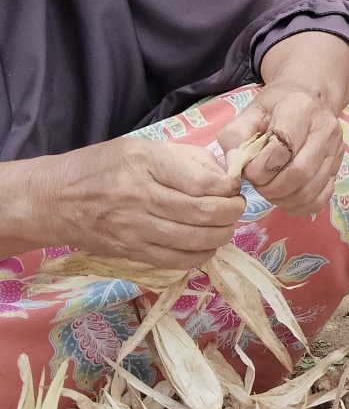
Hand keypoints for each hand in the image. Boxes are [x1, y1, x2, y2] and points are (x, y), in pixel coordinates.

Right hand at [38, 136, 244, 269]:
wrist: (53, 201)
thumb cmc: (100, 167)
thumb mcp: (141, 147)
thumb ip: (184, 159)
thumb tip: (224, 175)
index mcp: (145, 164)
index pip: (202, 183)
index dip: (228, 188)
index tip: (233, 186)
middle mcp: (141, 198)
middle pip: (205, 214)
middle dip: (232, 212)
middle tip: (236, 206)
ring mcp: (135, 230)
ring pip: (196, 242)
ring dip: (222, 235)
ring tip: (224, 225)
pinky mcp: (132, 253)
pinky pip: (178, 261)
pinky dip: (201, 255)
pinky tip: (205, 244)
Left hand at [215, 83, 344, 214]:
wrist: (308, 97)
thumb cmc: (276, 107)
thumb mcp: (250, 112)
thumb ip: (235, 137)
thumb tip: (234, 166)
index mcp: (301, 109)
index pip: (281, 150)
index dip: (259, 169)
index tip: (248, 169)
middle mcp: (325, 129)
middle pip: (299, 173)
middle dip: (271, 188)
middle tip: (258, 183)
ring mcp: (336, 149)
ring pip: (310, 190)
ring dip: (283, 199)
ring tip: (270, 189)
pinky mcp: (339, 167)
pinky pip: (321, 198)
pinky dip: (299, 206)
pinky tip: (286, 197)